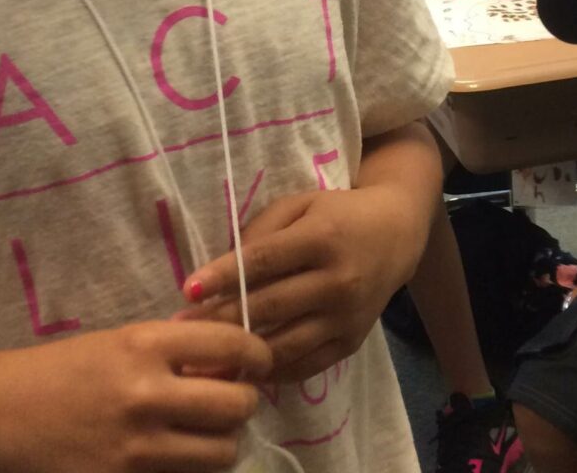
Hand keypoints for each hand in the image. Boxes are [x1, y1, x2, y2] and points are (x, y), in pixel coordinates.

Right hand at [0, 321, 269, 472]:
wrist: (4, 414)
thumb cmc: (64, 369)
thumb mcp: (121, 342)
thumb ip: (175, 350)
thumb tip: (231, 358)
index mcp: (145, 345)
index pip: (231, 345)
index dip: (257, 353)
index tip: (259, 361)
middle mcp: (147, 394)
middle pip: (237, 406)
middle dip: (243, 403)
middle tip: (231, 400)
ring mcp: (138, 448)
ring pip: (222, 453)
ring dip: (222, 443)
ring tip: (205, 433)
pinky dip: (190, 471)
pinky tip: (175, 456)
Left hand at [178, 186, 417, 382]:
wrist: (396, 235)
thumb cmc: (336, 214)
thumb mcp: (300, 205)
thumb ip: (262, 231)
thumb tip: (223, 268)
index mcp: (320, 239)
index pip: (263, 261)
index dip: (224, 276)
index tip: (188, 290)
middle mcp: (336, 281)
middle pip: (269, 307)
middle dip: (220, 320)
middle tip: (180, 329)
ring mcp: (346, 317)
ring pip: (285, 345)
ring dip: (241, 355)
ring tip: (204, 358)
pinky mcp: (352, 342)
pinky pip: (306, 365)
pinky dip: (273, 371)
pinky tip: (243, 371)